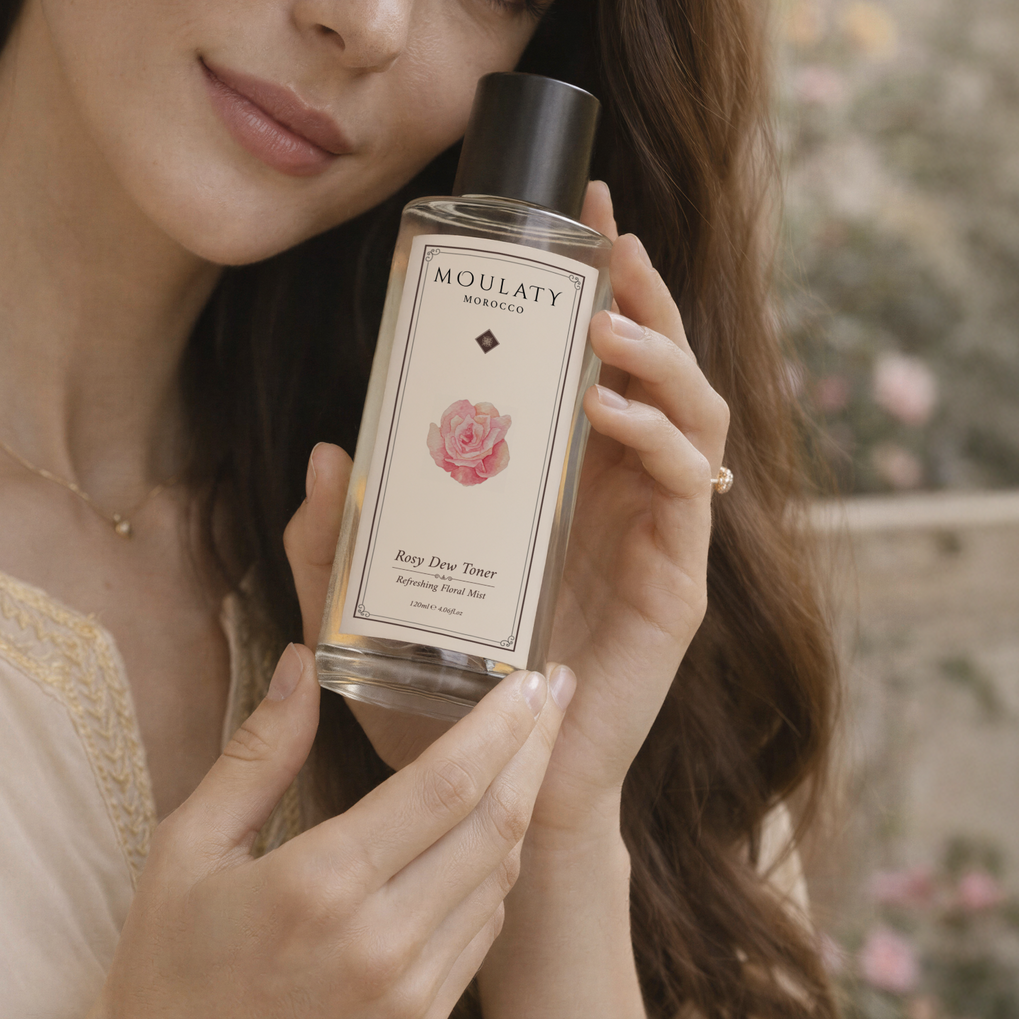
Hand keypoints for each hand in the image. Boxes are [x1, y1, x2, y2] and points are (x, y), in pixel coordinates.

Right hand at [73, 644, 561, 1018]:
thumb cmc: (163, 966)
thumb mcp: (189, 844)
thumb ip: (259, 752)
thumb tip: (302, 662)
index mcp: (319, 884)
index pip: (444, 786)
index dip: (501, 725)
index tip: (533, 674)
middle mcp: (379, 942)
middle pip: (494, 825)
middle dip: (535, 749)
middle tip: (557, 691)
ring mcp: (409, 994)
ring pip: (498, 879)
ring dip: (524, 807)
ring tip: (532, 748)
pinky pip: (481, 933)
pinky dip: (495, 872)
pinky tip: (491, 830)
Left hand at [282, 181, 725, 847]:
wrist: (488, 806)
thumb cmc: (437, 705)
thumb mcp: (362, 610)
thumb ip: (333, 540)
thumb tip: (325, 455)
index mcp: (562, 486)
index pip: (596, 364)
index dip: (597, 287)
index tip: (574, 213)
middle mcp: (618, 498)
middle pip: (659, 369)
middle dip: (642, 294)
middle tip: (605, 240)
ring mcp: (655, 538)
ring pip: (693, 415)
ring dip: (656, 356)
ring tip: (599, 326)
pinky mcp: (674, 586)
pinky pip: (688, 490)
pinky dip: (655, 436)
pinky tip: (605, 408)